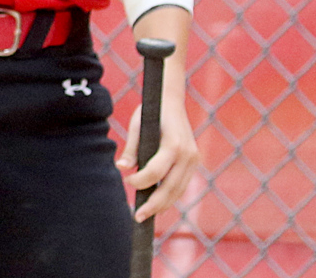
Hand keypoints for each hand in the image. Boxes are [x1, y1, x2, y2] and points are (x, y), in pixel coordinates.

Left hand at [116, 90, 199, 221]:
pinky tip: (157, 202)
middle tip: (137, 216)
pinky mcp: (194, 161)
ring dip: (163, 204)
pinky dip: (171, 195)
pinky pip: (182, 184)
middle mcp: (187, 154)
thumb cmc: (151, 111)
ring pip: (179, 190)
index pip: (155, 172)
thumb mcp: (137, 125)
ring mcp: (193, 158)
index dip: (140, 181)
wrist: (171, 99)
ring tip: (146, 214)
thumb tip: (121, 168)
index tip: (127, 181)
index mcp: (173, 143)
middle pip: (170, 188)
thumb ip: (132, 149)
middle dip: (153, 205)